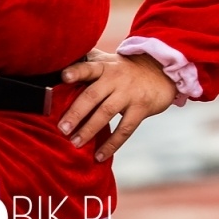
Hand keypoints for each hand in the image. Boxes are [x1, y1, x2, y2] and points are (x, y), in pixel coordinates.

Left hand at [59, 50, 178, 162]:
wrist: (162, 70)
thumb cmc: (126, 69)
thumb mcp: (109, 62)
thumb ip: (88, 64)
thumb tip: (56, 68)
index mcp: (105, 67)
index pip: (89, 67)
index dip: (77, 71)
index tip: (64, 76)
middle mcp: (116, 78)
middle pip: (93, 94)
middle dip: (76, 112)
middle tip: (62, 128)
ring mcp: (129, 93)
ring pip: (107, 112)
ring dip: (90, 129)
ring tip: (75, 143)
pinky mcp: (141, 107)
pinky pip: (125, 129)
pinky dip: (111, 144)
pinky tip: (99, 156)